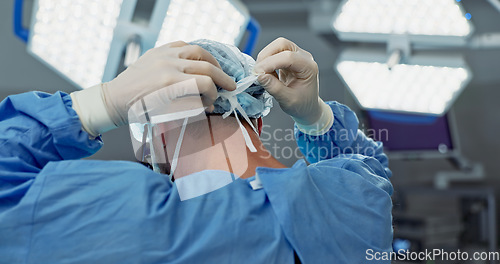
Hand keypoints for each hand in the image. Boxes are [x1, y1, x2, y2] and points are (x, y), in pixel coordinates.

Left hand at [104, 41, 235, 126]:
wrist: (115, 98)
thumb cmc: (140, 110)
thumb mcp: (166, 112)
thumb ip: (190, 106)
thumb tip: (208, 103)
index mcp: (170, 84)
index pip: (205, 84)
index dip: (214, 94)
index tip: (212, 102)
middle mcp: (169, 65)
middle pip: (206, 67)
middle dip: (222, 78)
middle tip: (230, 86)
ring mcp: (164, 54)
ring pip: (198, 51)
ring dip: (212, 62)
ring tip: (218, 71)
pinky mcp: (159, 49)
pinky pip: (183, 45)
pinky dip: (195, 52)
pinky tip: (200, 60)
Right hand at [254, 37, 321, 125]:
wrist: (307, 107)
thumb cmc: (302, 104)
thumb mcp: (288, 101)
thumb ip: (275, 88)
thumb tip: (260, 76)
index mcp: (308, 67)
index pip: (288, 57)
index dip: (270, 63)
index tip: (258, 74)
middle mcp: (303, 57)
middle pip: (282, 44)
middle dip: (266, 56)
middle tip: (257, 72)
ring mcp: (296, 55)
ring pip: (276, 46)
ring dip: (265, 58)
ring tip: (260, 74)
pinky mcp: (288, 57)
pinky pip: (274, 52)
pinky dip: (266, 61)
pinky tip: (265, 73)